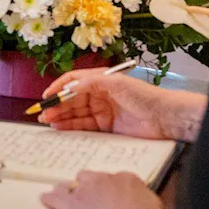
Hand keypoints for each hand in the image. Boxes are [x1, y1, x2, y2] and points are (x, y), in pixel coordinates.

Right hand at [38, 70, 205, 141]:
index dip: (58, 88)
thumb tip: (69, 87)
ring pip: (75, 113)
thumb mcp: (116, 83)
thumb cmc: (144, 96)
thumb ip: (91, 84)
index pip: (73, 81)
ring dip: (60, 117)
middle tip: (43, 113)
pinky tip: (60, 128)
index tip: (46, 96)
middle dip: (56, 105)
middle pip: (71, 99)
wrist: (165, 117)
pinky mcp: (105, 127)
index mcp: (101, 80)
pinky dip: (70, 127)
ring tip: (47, 121)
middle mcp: (99, 95)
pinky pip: (83, 126)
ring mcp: (101, 111)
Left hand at [41, 170, 181, 208]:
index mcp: (128, 179)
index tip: (109, 197)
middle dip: (88, 188)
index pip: (113, 179)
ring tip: (64, 197)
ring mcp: (87, 191)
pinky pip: (56, 199)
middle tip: (89, 200)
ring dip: (68, 193)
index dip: (109, 190)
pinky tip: (45, 200)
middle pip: (89, 178)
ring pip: (70, 186)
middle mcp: (105, 180)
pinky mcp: (73, 206)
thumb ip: (144, 203)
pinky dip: (50, 200)